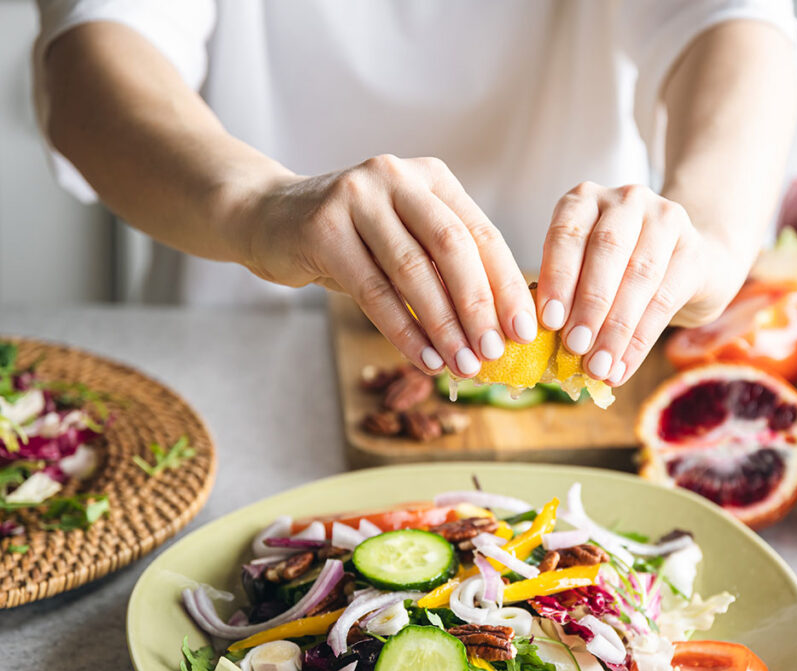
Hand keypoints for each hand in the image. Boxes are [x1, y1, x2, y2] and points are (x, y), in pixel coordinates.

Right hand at [235, 155, 537, 375]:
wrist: (268, 218)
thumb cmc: (351, 239)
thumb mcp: (403, 239)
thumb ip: (446, 268)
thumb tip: (500, 328)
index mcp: (431, 178)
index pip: (481, 233)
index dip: (507, 284)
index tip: (526, 330)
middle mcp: (397, 177)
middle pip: (452, 247)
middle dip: (479, 305)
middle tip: (495, 351)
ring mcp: (357, 196)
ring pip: (413, 270)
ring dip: (443, 325)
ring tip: (463, 365)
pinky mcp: (323, 227)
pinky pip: (373, 290)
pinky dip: (403, 330)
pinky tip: (425, 359)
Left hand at [536, 182, 745, 385]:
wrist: (687, 261)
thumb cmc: (617, 271)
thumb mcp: (585, 270)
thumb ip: (566, 294)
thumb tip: (541, 342)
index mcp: (585, 199)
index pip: (568, 233)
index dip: (557, 278)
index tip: (549, 321)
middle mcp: (626, 200)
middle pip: (607, 249)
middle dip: (589, 304)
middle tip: (575, 347)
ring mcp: (666, 219)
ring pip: (639, 275)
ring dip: (615, 328)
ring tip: (599, 366)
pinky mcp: (694, 250)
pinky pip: (665, 298)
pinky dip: (640, 340)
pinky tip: (623, 367)